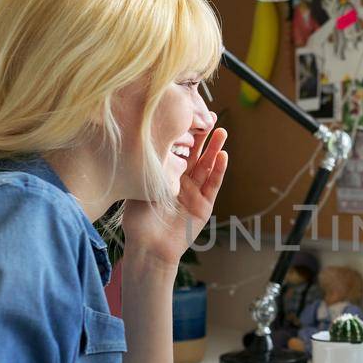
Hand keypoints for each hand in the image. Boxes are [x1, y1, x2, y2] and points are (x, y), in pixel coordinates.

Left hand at [124, 127, 228, 267]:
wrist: (148, 247)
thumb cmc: (139, 220)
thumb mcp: (140, 186)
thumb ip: (149, 167)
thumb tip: (145, 139)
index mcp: (167, 177)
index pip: (178, 150)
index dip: (184, 133)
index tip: (187, 115)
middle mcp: (182, 183)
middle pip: (196, 154)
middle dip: (203, 136)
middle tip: (209, 116)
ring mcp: (195, 194)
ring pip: (207, 166)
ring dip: (215, 149)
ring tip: (221, 131)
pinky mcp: (204, 206)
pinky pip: (213, 185)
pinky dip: (219, 170)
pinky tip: (223, 155)